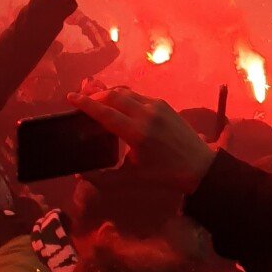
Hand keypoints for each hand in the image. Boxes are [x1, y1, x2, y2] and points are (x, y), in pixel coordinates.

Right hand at [68, 88, 216, 192]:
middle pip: (112, 95)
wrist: (201, 168)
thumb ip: (103, 179)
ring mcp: (157, 107)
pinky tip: (120, 105)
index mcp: (137, 134)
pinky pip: (137, 95)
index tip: (70, 97)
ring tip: (98, 100)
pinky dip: (124, 96)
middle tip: (83, 99)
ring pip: (125, 92)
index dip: (85, 103)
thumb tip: (79, 174)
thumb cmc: (165, 176)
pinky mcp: (164, 104)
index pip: (104, 112)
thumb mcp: (132, 180)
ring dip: (109, 94)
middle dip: (94, 95)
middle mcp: (145, 115)